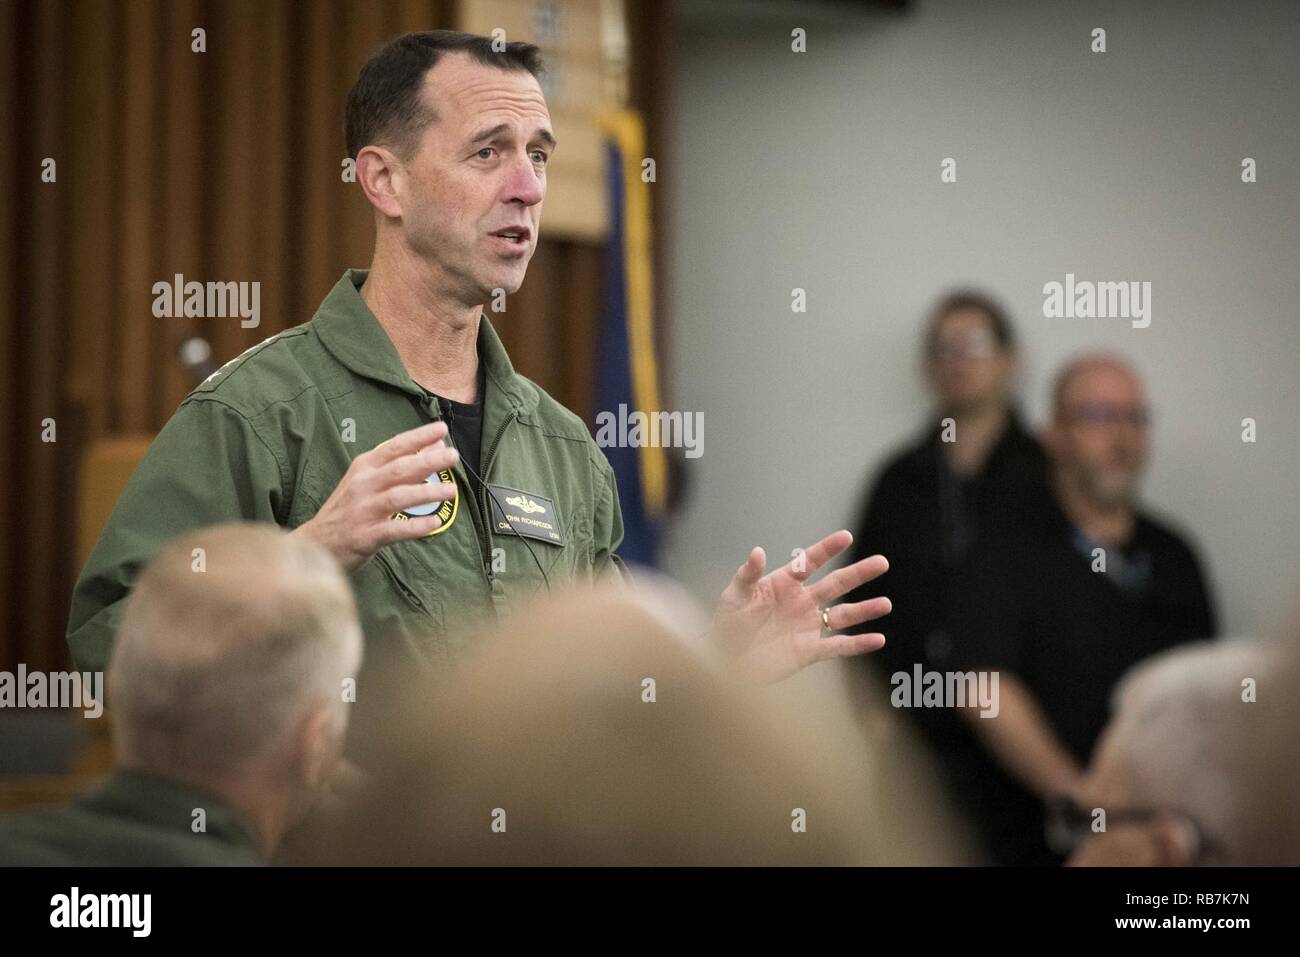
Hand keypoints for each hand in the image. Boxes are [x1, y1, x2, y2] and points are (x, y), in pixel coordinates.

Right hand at [294, 421, 459, 570]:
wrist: (317, 542)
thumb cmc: (349, 508)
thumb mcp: (369, 481)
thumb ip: (401, 464)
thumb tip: (436, 445)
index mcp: (364, 467)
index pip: (394, 447)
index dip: (418, 437)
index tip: (442, 428)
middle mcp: (362, 485)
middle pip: (398, 469)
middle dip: (427, 461)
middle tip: (452, 456)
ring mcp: (362, 511)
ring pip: (397, 497)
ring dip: (426, 493)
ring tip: (451, 491)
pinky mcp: (364, 536)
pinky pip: (394, 529)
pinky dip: (415, 526)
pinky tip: (435, 522)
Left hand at [711, 529, 890, 683]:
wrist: (724, 660)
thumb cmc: (726, 625)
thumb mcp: (733, 596)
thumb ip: (747, 574)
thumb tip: (758, 551)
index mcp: (784, 583)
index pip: (810, 561)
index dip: (827, 549)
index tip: (846, 537)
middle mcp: (801, 602)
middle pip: (836, 584)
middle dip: (859, 573)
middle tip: (882, 562)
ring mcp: (807, 626)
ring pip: (842, 615)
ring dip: (864, 610)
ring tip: (886, 604)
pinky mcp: (809, 651)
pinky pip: (838, 646)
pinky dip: (858, 644)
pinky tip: (878, 639)